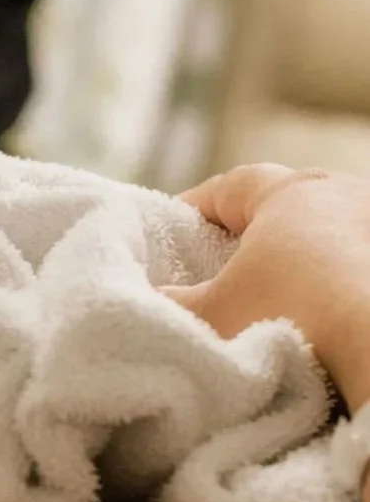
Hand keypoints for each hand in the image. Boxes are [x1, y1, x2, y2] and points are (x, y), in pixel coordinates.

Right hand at [164, 164, 369, 411]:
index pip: (232, 184)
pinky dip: (333, 283)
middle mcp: (345, 194)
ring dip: (299, 260)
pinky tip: (318, 316)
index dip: (196, 205)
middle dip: (250, 233)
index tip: (172, 227)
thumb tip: (152, 298)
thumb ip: (172, 303)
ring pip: (324, 234)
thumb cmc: (289, 316)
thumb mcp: (210, 314)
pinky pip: (354, 264)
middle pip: (283, 206)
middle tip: (219, 267)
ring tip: (271, 299)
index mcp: (291, 192)